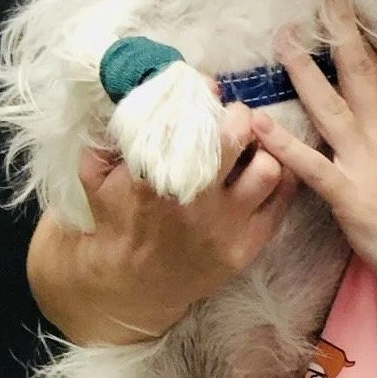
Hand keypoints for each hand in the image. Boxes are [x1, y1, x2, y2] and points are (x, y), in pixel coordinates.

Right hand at [29, 102, 297, 343]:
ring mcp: (224, 228)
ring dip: (265, 150)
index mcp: (152, 182)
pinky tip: (267, 166)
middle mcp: (193, 203)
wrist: (124, 292)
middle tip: (235, 114)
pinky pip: (281, 202)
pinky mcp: (246, 248)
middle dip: (239, 117)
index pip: (186, 124)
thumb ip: (111, 137)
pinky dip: (281, 178)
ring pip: (269, 169)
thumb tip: (140, 92)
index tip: (207, 84)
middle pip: (236, 140)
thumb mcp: (95, 180)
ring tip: (254, 144)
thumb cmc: (113, 225)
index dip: (202, 98)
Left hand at [252, 0, 376, 317]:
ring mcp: (370, 163)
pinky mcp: (350, 196)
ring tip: (283, 39)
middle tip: (322, 2)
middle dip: (340, 35)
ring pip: (332, 107)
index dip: (362, 41)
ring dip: (304, 71)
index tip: (344, 12)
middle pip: (361, 76)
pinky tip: (259, 121)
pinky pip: (311, 165)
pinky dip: (283, 141)